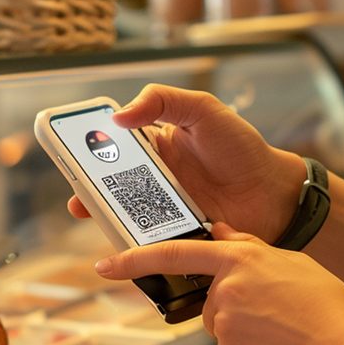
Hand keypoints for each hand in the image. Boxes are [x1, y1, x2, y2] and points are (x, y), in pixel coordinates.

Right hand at [68, 84, 305, 244]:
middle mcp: (153, 179)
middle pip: (109, 185)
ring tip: (95, 218)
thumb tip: (119, 115)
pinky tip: (123, 243)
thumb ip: (163, 100)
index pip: (111, 146)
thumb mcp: (204, 109)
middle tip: (78, 195)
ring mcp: (162, 209)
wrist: (274, 193)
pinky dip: (131, 244)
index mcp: (154, 146)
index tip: (70, 152)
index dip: (88, 149)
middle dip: (87, 190)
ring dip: (105, 218)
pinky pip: (145, 241)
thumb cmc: (242, 147)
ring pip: (121, 215)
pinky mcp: (173, 236)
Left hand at [94, 223, 343, 344]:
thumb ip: (247, 246)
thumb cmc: (325, 304)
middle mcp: (224, 292)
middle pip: (211, 299)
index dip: (134, 260)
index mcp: (238, 261)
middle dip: (235, 305)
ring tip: (284, 332)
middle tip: (277, 312)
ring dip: (246, 329)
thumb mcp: (290, 260)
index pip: (174, 254)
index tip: (105, 264)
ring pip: (223, 327)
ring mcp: (223, 327)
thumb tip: (218, 233)